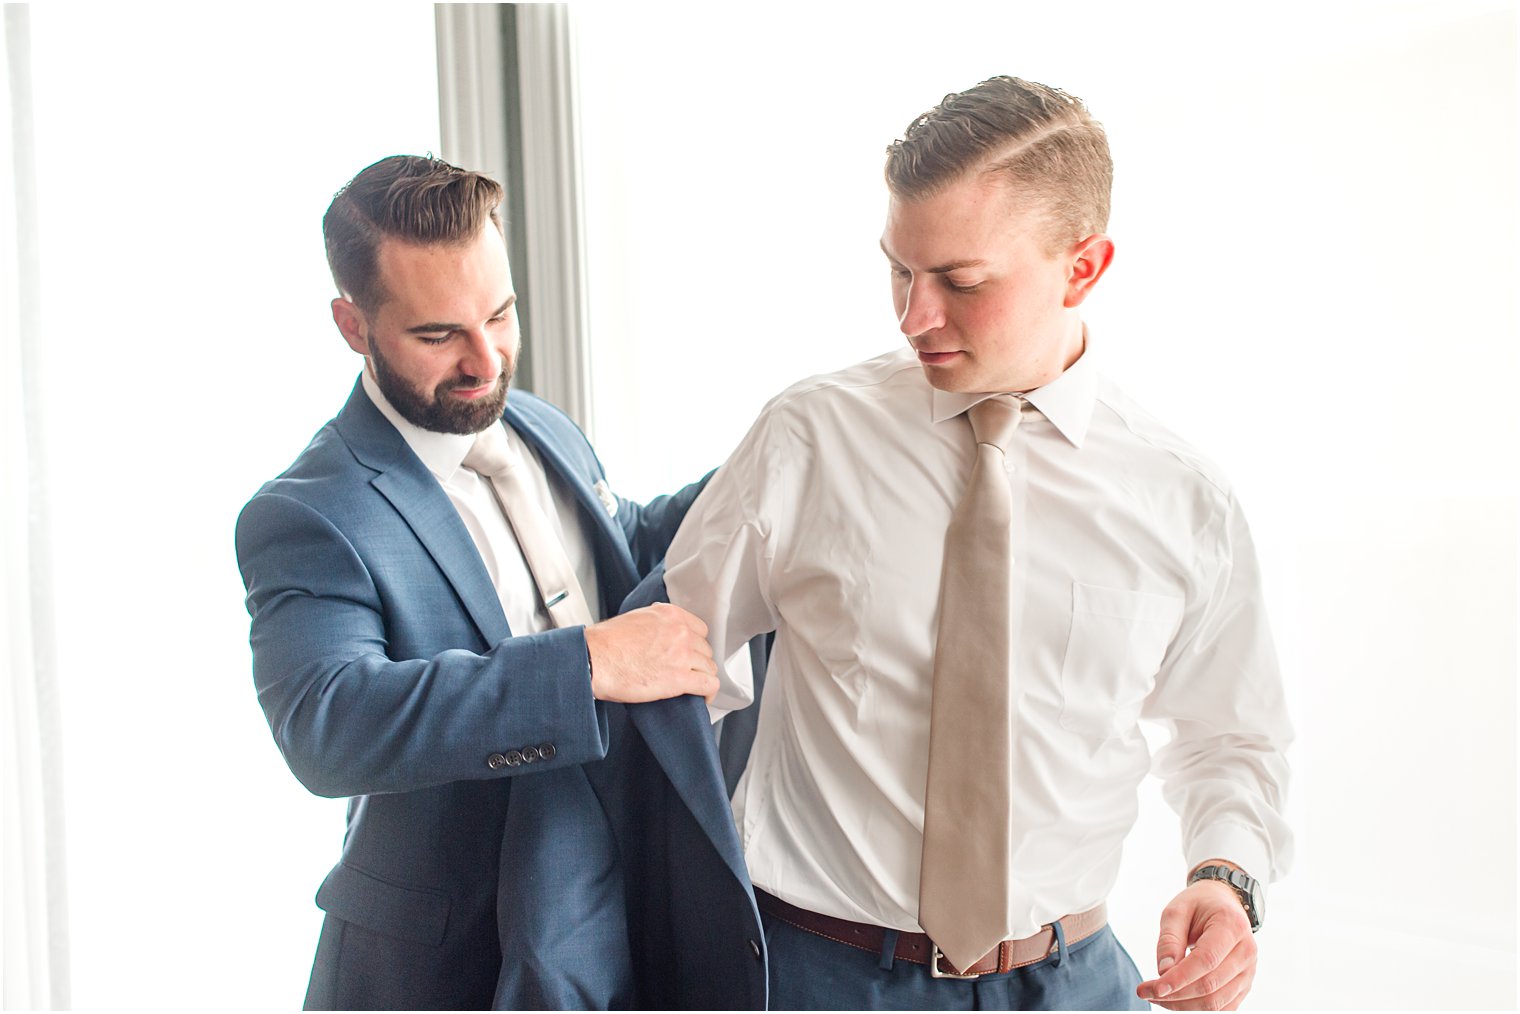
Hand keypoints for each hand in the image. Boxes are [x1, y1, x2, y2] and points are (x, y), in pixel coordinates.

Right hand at [584, 603, 718, 702]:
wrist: (594, 659)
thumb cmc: (606, 643)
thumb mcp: (635, 618)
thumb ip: (655, 622)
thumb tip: (659, 630)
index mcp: (670, 615)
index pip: (700, 629)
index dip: (695, 644)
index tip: (690, 654)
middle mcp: (680, 632)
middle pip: (705, 650)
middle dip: (697, 662)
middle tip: (687, 672)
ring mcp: (682, 654)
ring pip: (708, 668)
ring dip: (702, 677)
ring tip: (693, 687)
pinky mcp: (679, 678)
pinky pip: (708, 685)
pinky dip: (709, 692)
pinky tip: (703, 697)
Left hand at [1137, 880, 1256, 1010]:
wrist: (1223, 903)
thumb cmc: (1198, 904)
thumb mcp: (1176, 910)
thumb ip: (1169, 940)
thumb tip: (1163, 972)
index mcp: (1232, 926)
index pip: (1206, 960)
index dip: (1179, 978)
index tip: (1154, 988)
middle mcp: (1246, 951)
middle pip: (1210, 986)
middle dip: (1175, 994)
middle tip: (1146, 991)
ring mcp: (1248, 971)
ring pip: (1216, 1002)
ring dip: (1183, 1005)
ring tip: (1157, 996)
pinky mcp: (1244, 985)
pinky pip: (1222, 1007)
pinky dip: (1196, 1008)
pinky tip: (1175, 999)